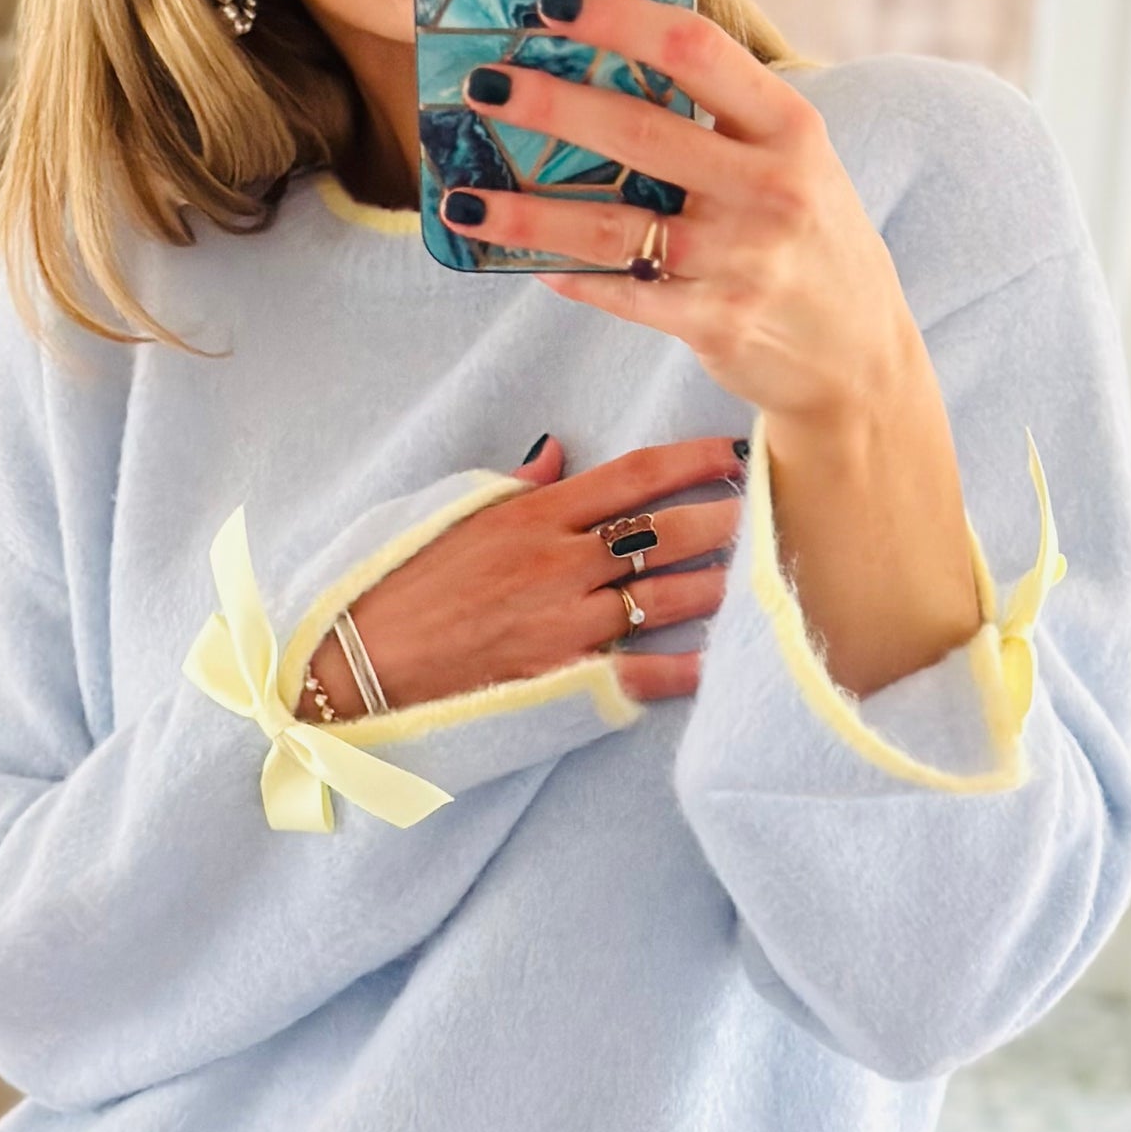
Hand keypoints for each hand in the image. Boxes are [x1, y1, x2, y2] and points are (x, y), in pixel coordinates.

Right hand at [304, 433, 741, 719]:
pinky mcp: (564, 677)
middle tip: (769, 511)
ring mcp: (567, 622)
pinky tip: (723, 663)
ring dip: (722, 586)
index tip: (732, 454)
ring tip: (759, 575)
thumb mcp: (453, 515)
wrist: (361, 664)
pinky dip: (689, 670)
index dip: (693, 462)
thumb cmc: (400, 585)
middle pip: (669, 532)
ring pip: (669, 597)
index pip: (635, 477)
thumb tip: (554, 453)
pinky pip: (644, 672)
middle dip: (726, 520)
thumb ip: (516, 487)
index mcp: (537, 515)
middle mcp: (562, 563)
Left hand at [438, 0, 982, 698]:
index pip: (695, 51)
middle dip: (552, 107)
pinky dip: (570, 276)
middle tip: (485, 87)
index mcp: (790, 130)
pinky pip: (623, 294)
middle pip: (640, 135)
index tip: (556, 3)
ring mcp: (741, 261)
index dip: (620, 20)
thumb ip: (726, 119)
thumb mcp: (796, 165)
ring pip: (614, 227)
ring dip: (528, 213)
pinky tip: (523, 264)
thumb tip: (613, 69)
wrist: (857, 361)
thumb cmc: (811, 245)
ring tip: (461, 197)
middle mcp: (770, 190)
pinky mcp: (714, 324)